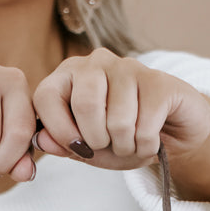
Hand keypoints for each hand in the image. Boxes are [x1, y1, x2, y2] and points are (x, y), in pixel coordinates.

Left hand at [31, 49, 209, 200]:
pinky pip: (145, 128)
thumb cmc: (121, 139)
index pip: (45, 96)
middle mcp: (96, 62)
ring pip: (118, 121)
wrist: (168, 134)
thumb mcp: (86, 148)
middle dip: (97, 140)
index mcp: (70, 75)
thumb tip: (40, 139)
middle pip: (85, 105)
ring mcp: (128, 66)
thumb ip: (61, 144)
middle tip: (109, 145)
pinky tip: (149, 140)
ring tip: (131, 142)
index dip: (59, 130)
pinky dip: (146, 147)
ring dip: (125, 147)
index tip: (78, 148)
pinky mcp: (158, 81)